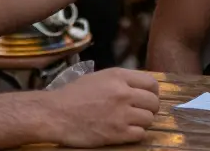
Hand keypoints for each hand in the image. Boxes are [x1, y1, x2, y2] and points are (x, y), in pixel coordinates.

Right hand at [43, 68, 160, 146]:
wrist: (55, 114)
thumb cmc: (73, 95)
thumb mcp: (98, 77)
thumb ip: (120, 80)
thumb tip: (138, 87)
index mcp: (119, 76)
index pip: (152, 83)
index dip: (152, 92)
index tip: (146, 97)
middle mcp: (123, 93)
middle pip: (153, 102)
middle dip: (149, 108)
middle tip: (139, 112)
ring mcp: (122, 114)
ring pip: (149, 119)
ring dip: (141, 122)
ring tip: (129, 122)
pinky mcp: (118, 133)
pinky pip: (140, 134)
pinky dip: (135, 134)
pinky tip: (124, 131)